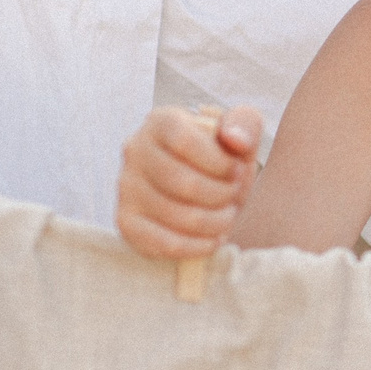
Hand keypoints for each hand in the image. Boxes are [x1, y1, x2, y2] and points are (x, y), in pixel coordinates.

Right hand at [116, 106, 263, 259]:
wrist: (208, 186)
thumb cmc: (224, 156)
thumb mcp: (242, 131)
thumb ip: (244, 124)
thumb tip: (235, 140)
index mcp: (161, 122)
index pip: (185, 141)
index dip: (219, 162)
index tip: (238, 170)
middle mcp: (135, 151)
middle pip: (182, 182)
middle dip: (222, 195)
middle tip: (235, 195)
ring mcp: (126, 187)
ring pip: (175, 215)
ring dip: (215, 222)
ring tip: (227, 215)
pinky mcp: (126, 221)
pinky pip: (161, 243)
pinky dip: (195, 247)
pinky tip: (213, 240)